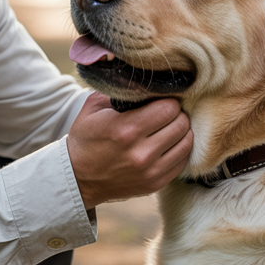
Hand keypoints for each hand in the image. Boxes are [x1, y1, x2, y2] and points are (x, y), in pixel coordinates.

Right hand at [66, 93, 191, 210]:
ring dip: (181, 131)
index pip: (169, 107)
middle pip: (181, 123)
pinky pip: (183, 161)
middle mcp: (141, 153)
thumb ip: (120, 91)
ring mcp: (151, 171)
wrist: (78, 178)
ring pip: (186, 142)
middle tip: (166, 112)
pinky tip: (169, 143)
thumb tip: (145, 81)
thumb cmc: (86, 139)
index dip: (167, 100)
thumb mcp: (93, 107)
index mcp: (126, 129)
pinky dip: (180, 148)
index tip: (160, 100)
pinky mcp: (156, 184)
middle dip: (176, 114)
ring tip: (169, 126)